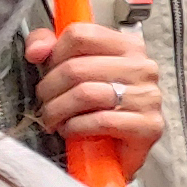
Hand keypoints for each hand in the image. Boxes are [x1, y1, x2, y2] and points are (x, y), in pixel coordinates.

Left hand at [25, 21, 162, 157]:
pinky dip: (77, 127)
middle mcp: (142, 67)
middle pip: (77, 67)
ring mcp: (148, 96)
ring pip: (86, 94)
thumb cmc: (98, 109)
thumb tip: (37, 50)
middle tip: (45, 103)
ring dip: (59, 110)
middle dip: (50, 89)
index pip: (81, 34)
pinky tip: (71, 130)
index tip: (48, 71)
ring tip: (54, 119)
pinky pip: (101, 121)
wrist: (118, 152)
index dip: (55, 55)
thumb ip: (50, 48)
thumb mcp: (73, 70)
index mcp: (127, 46)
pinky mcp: (149, 125)